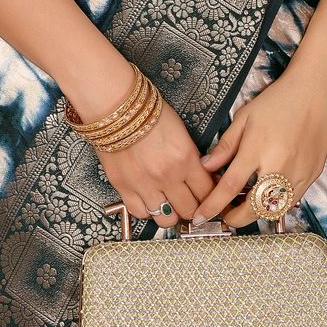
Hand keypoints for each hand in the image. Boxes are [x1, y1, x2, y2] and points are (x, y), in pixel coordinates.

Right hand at [94, 97, 215, 227]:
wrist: (116, 107)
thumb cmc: (149, 113)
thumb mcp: (181, 132)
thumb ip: (191, 157)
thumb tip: (202, 175)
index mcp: (185, 159)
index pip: (207, 192)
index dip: (211, 197)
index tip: (208, 197)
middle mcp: (167, 176)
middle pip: (189, 210)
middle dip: (193, 207)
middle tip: (190, 201)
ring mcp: (144, 185)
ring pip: (166, 219)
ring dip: (171, 213)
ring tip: (169, 204)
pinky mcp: (123, 188)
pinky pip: (140, 213)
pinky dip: (147, 210)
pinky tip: (149, 200)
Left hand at [193, 66, 326, 227]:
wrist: (317, 92)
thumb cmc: (278, 101)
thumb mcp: (245, 117)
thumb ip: (225, 146)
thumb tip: (206, 167)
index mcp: (257, 149)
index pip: (230, 186)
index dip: (213, 205)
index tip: (200, 216)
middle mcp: (279, 165)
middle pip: (254, 208)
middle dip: (235, 219)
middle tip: (224, 215)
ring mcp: (299, 174)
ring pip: (274, 210)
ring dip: (256, 212)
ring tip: (244, 203)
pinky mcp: (312, 176)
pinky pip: (290, 201)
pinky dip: (275, 203)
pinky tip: (266, 193)